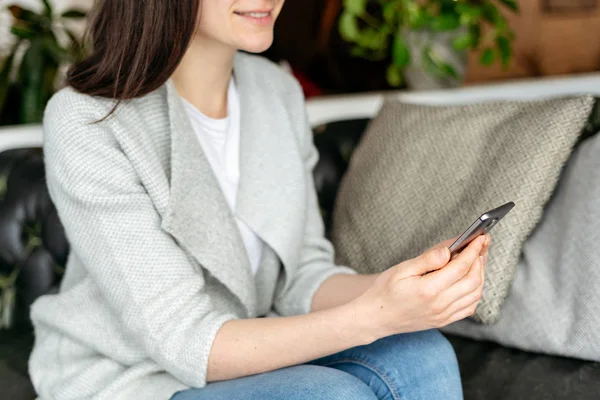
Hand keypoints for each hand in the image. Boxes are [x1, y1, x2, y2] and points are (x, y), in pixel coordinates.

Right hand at [354, 234, 489, 340]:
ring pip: (475, 294)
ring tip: (477, 259)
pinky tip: (471, 280)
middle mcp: (440, 305)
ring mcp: (444, 315)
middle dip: (480, 259)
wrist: (376, 317)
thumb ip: (427, 259)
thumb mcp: (402, 269)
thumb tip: (448, 250)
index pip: (461, 267)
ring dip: (481, 275)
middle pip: (473, 280)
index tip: (479, 238)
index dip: (473, 250)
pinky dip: (475, 292)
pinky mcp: (444, 321)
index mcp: (429, 289)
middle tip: (481, 244)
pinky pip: (469, 307)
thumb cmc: (385, 291)